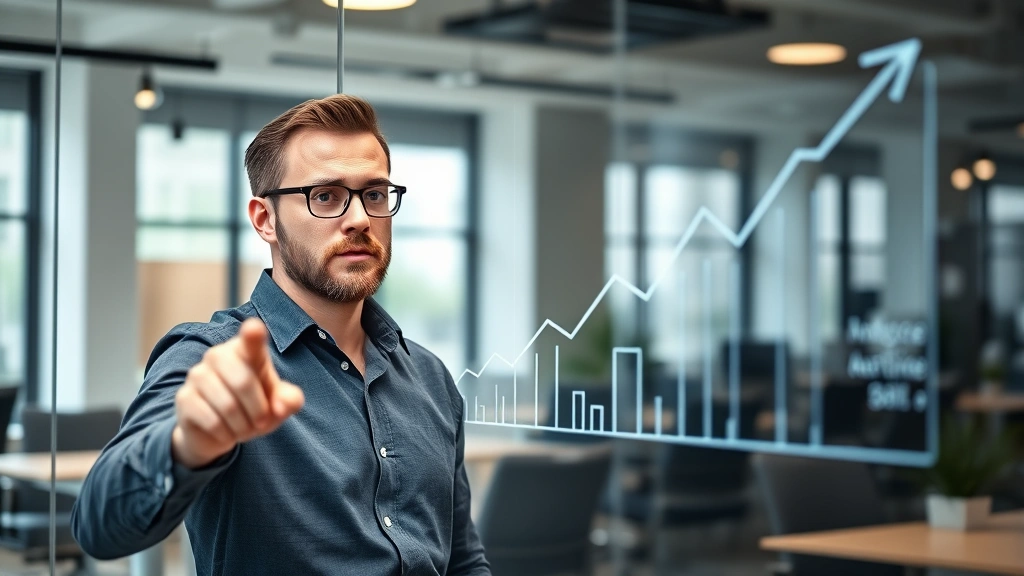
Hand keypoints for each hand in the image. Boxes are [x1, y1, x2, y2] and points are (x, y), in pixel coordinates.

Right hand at [171, 318, 304, 468]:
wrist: (219, 432)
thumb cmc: (254, 408)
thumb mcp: (278, 405)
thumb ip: (289, 401)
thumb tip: (280, 408)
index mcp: (246, 350)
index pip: (251, 338)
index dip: (253, 333)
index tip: (254, 328)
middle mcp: (218, 355)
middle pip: (243, 382)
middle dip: (258, 410)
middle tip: (262, 422)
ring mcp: (197, 375)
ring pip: (228, 406)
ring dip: (243, 426)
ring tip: (244, 428)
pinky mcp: (184, 398)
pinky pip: (212, 421)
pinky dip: (226, 434)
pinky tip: (225, 432)